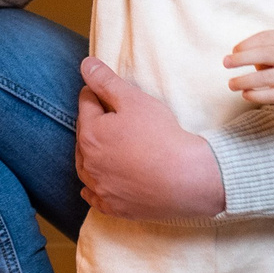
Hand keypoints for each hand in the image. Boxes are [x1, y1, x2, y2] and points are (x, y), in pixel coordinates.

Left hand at [74, 57, 224, 221]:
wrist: (188, 179)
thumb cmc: (162, 136)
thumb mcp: (134, 100)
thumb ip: (106, 81)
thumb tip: (85, 64)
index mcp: (90, 134)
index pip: (86, 102)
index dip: (100, 93)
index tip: (113, 94)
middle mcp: (88, 163)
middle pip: (85, 134)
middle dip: (95, 123)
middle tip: (115, 118)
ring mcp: (100, 188)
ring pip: (86, 166)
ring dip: (92, 154)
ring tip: (106, 147)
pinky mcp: (113, 208)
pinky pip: (95, 196)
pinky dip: (95, 188)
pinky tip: (99, 184)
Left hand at [224, 31, 273, 107]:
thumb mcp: (273, 48)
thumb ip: (255, 48)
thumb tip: (234, 56)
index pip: (266, 38)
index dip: (246, 44)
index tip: (233, 50)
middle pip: (266, 55)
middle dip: (243, 59)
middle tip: (226, 63)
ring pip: (268, 77)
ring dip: (245, 81)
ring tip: (231, 84)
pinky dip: (257, 96)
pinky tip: (245, 94)